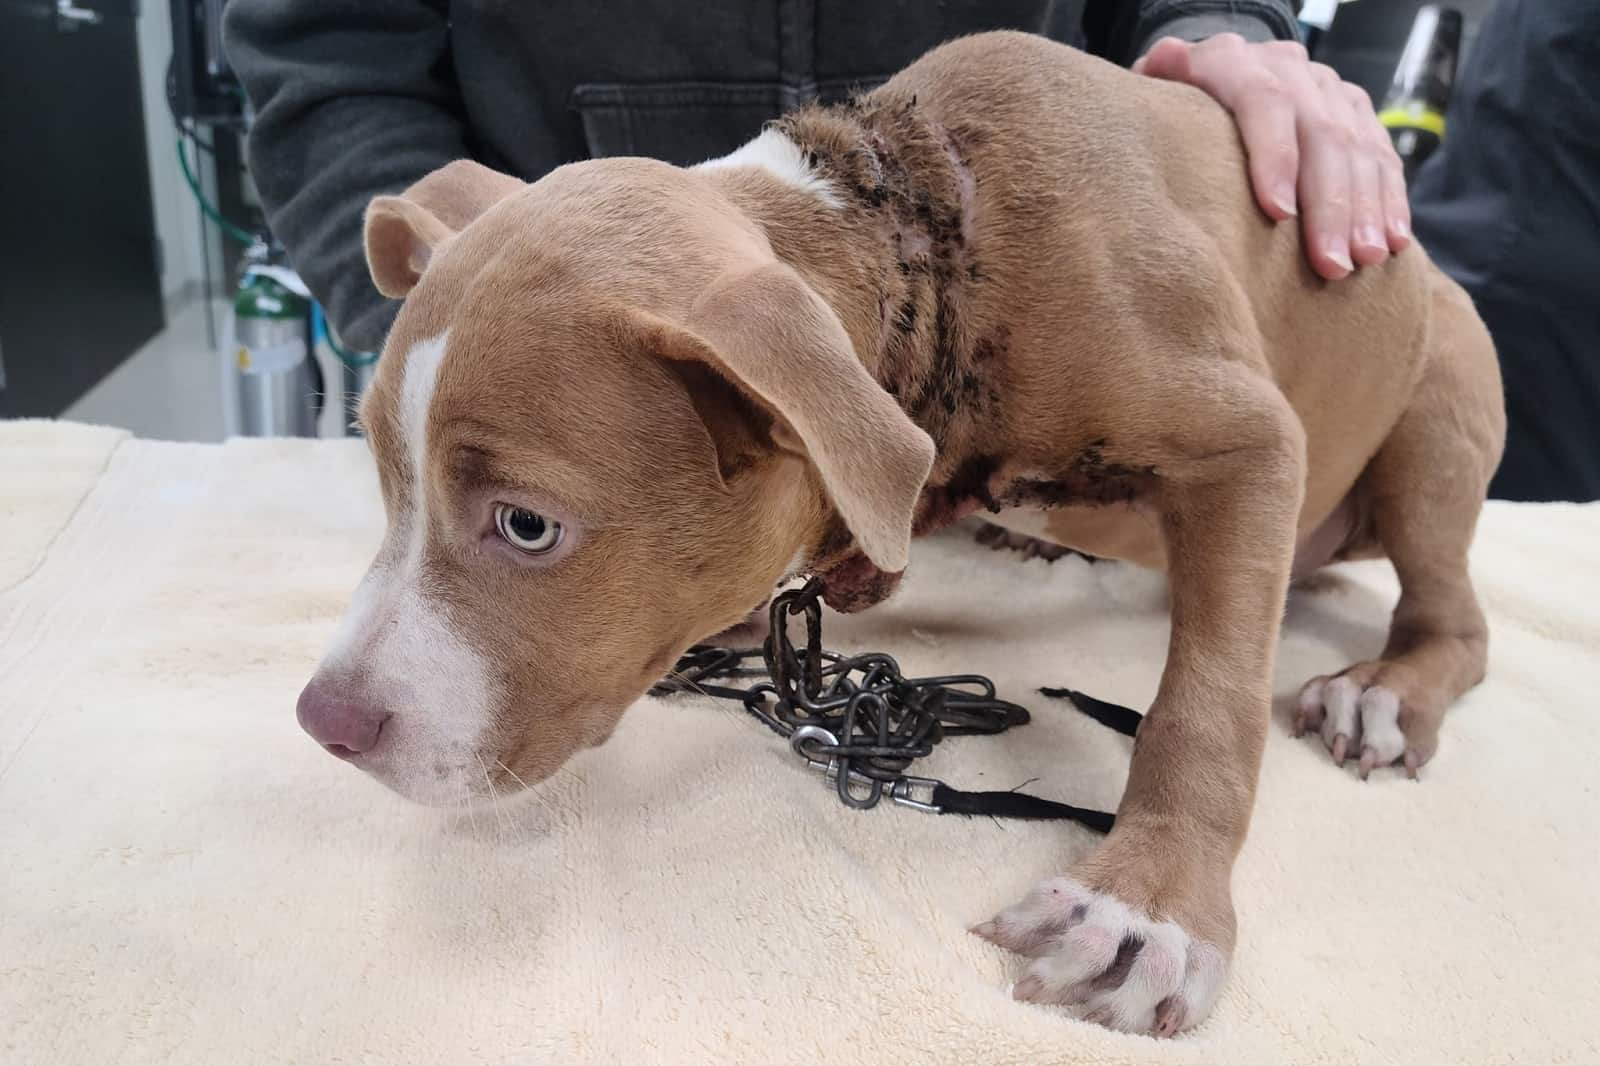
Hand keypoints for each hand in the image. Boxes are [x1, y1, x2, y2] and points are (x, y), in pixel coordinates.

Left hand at [1134, 34, 1411, 279]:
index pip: (1265, 102)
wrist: (1212, 77)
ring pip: (1358, 147)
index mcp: (1233, 60)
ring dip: (1366, 209)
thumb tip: (1164, 58)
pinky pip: (1382, 154)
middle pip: (1321, 133)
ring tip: (1365, 260)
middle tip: (1330, 264)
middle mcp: (1288, 68)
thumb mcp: (1153, 96)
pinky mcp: (1356, 109)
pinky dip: (1390, 199)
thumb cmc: (1171, 111)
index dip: (1275, 156)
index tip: (1278, 214)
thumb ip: (1157, 83)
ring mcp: (1327, 87)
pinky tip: (1394, 242)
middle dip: (1330, 204)